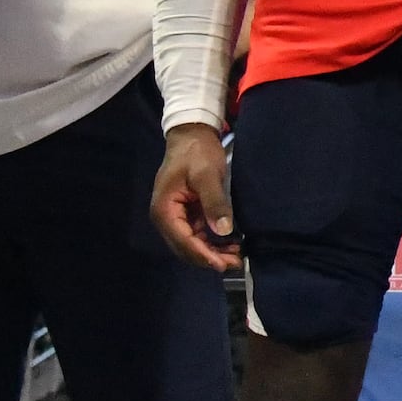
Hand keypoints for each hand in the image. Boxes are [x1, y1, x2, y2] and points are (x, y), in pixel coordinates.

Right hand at [150, 123, 237, 271]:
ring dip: (212, 252)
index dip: (203, 255)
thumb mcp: (207, 175)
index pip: (182, 241)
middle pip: (185, 248)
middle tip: (236, 263)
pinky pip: (197, 235)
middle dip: (209, 258)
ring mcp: (175, 218)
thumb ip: (214, 202)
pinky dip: (211, 242)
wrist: (192, 136)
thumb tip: (224, 231)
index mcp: (164, 210)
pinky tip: (230, 244)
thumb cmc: (197, 153)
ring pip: (192, 244)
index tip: (224, 264)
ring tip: (237, 256)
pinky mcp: (185, 215)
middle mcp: (166, 218)